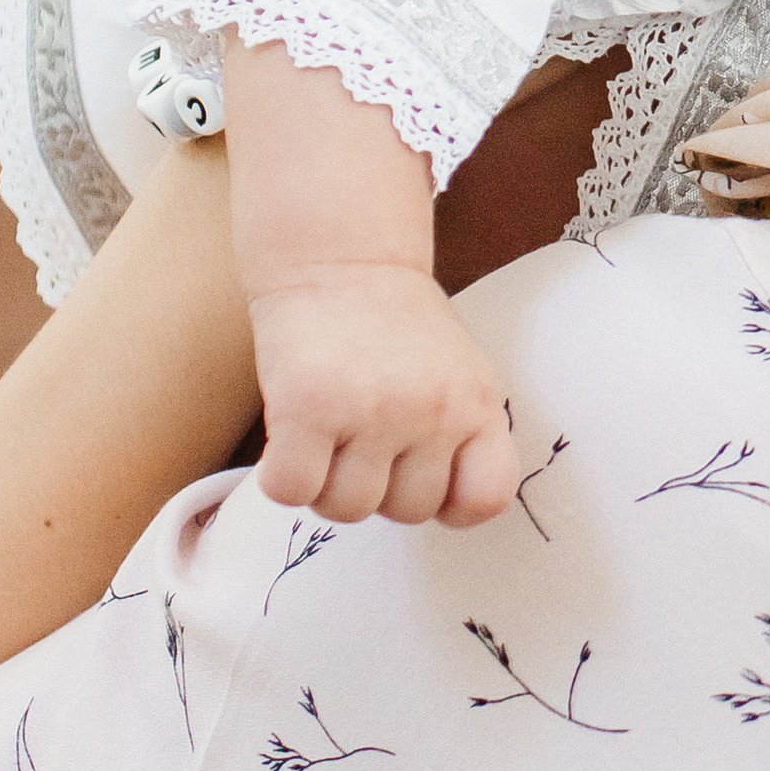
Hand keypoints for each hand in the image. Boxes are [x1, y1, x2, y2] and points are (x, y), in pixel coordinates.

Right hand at [250, 261, 521, 526]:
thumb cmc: (394, 324)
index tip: (421, 476)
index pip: (486, 497)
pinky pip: (293, 491)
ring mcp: (372, 412)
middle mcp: (433, 411)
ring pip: (346, 509)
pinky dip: (283, 477)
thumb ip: (459, 436)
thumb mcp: (456, 372)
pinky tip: (291, 438)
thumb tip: (447, 511)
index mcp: (476, 404)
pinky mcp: (309, 408)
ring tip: (327, 432)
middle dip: (378, 486)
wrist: (340, 257)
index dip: (451, 504)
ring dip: (327, 484)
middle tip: (361, 437)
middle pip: (406, 512)